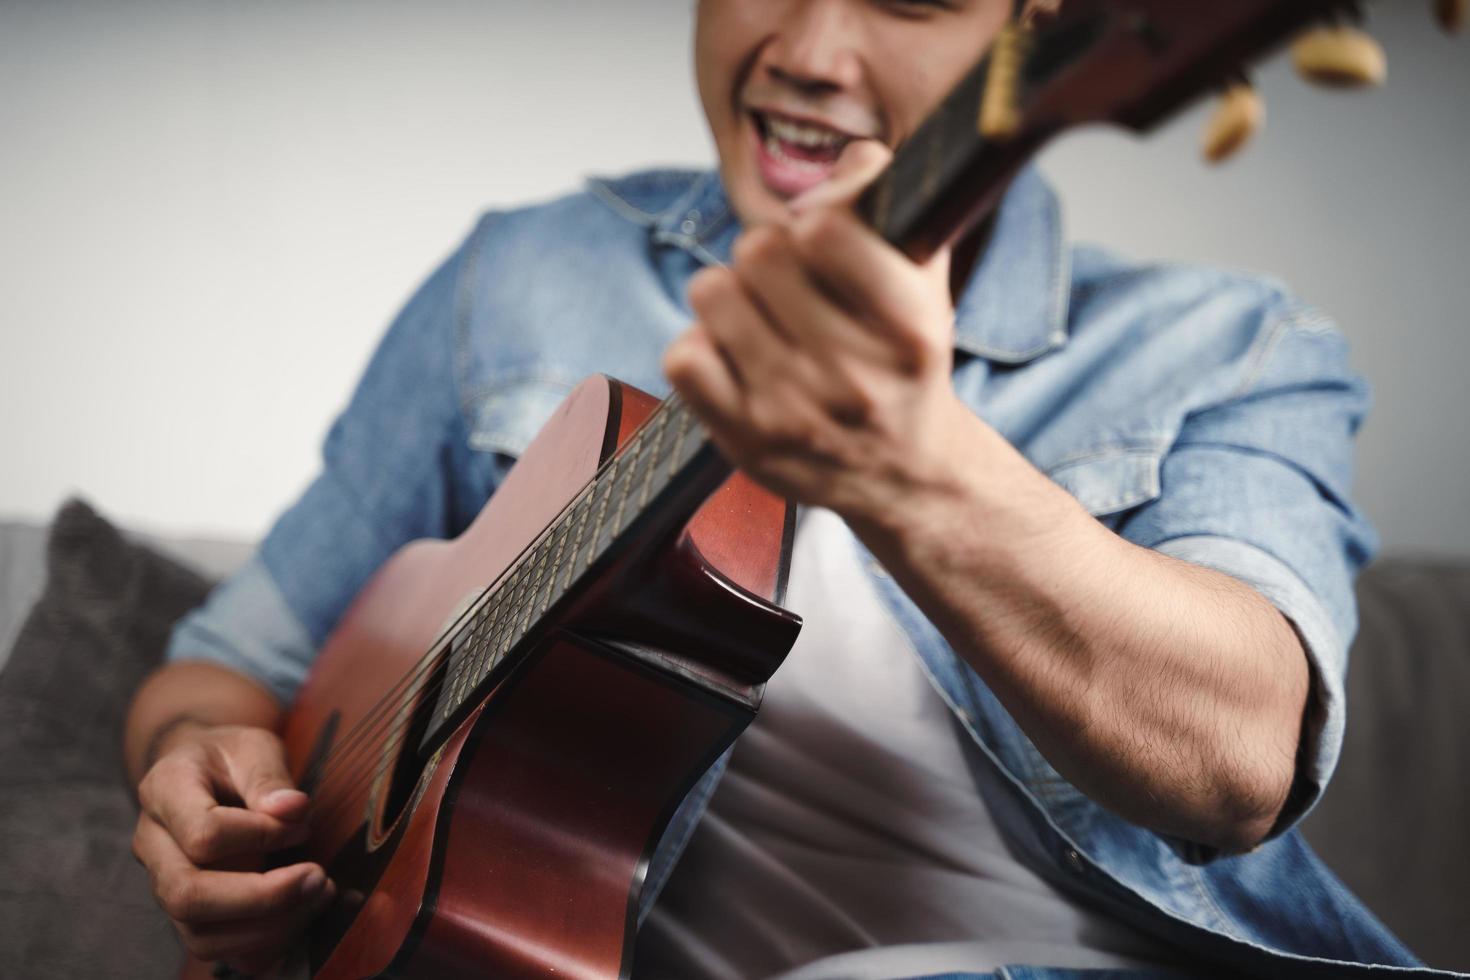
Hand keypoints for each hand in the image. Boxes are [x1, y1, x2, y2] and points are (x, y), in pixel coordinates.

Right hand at [132, 722, 333, 973]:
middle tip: (318, 878)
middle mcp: (153, 845)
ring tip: (318, 896)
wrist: (202, 771)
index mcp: (164, 791)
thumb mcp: (253, 746)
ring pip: (200, 934)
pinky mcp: (187, 912)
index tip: (302, 825)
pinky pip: (217, 948)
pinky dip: (264, 946)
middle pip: (187, 896)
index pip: (203, 834)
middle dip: (263, 898)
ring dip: (269, 928)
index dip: (260, 836)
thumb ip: (269, 776)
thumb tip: (293, 810)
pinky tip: (302, 918)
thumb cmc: (230, 756)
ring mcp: (164, 883)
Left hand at [664, 141, 969, 527]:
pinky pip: (683, 355)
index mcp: (909, 328)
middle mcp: (854, 377)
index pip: (825, 229)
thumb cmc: (903, 365)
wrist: (904, 475)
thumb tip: (849, 159)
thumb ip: (889, 207)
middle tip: (783, 282)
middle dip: (766, 253)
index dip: (813, 219)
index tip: (820, 238)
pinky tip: (735, 358)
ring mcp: (795, 414)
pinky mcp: (746, 441)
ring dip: (728, 295)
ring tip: (758, 318)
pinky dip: (702, 346)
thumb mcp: (923, 284)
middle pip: (758, 250)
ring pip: (712, 292)